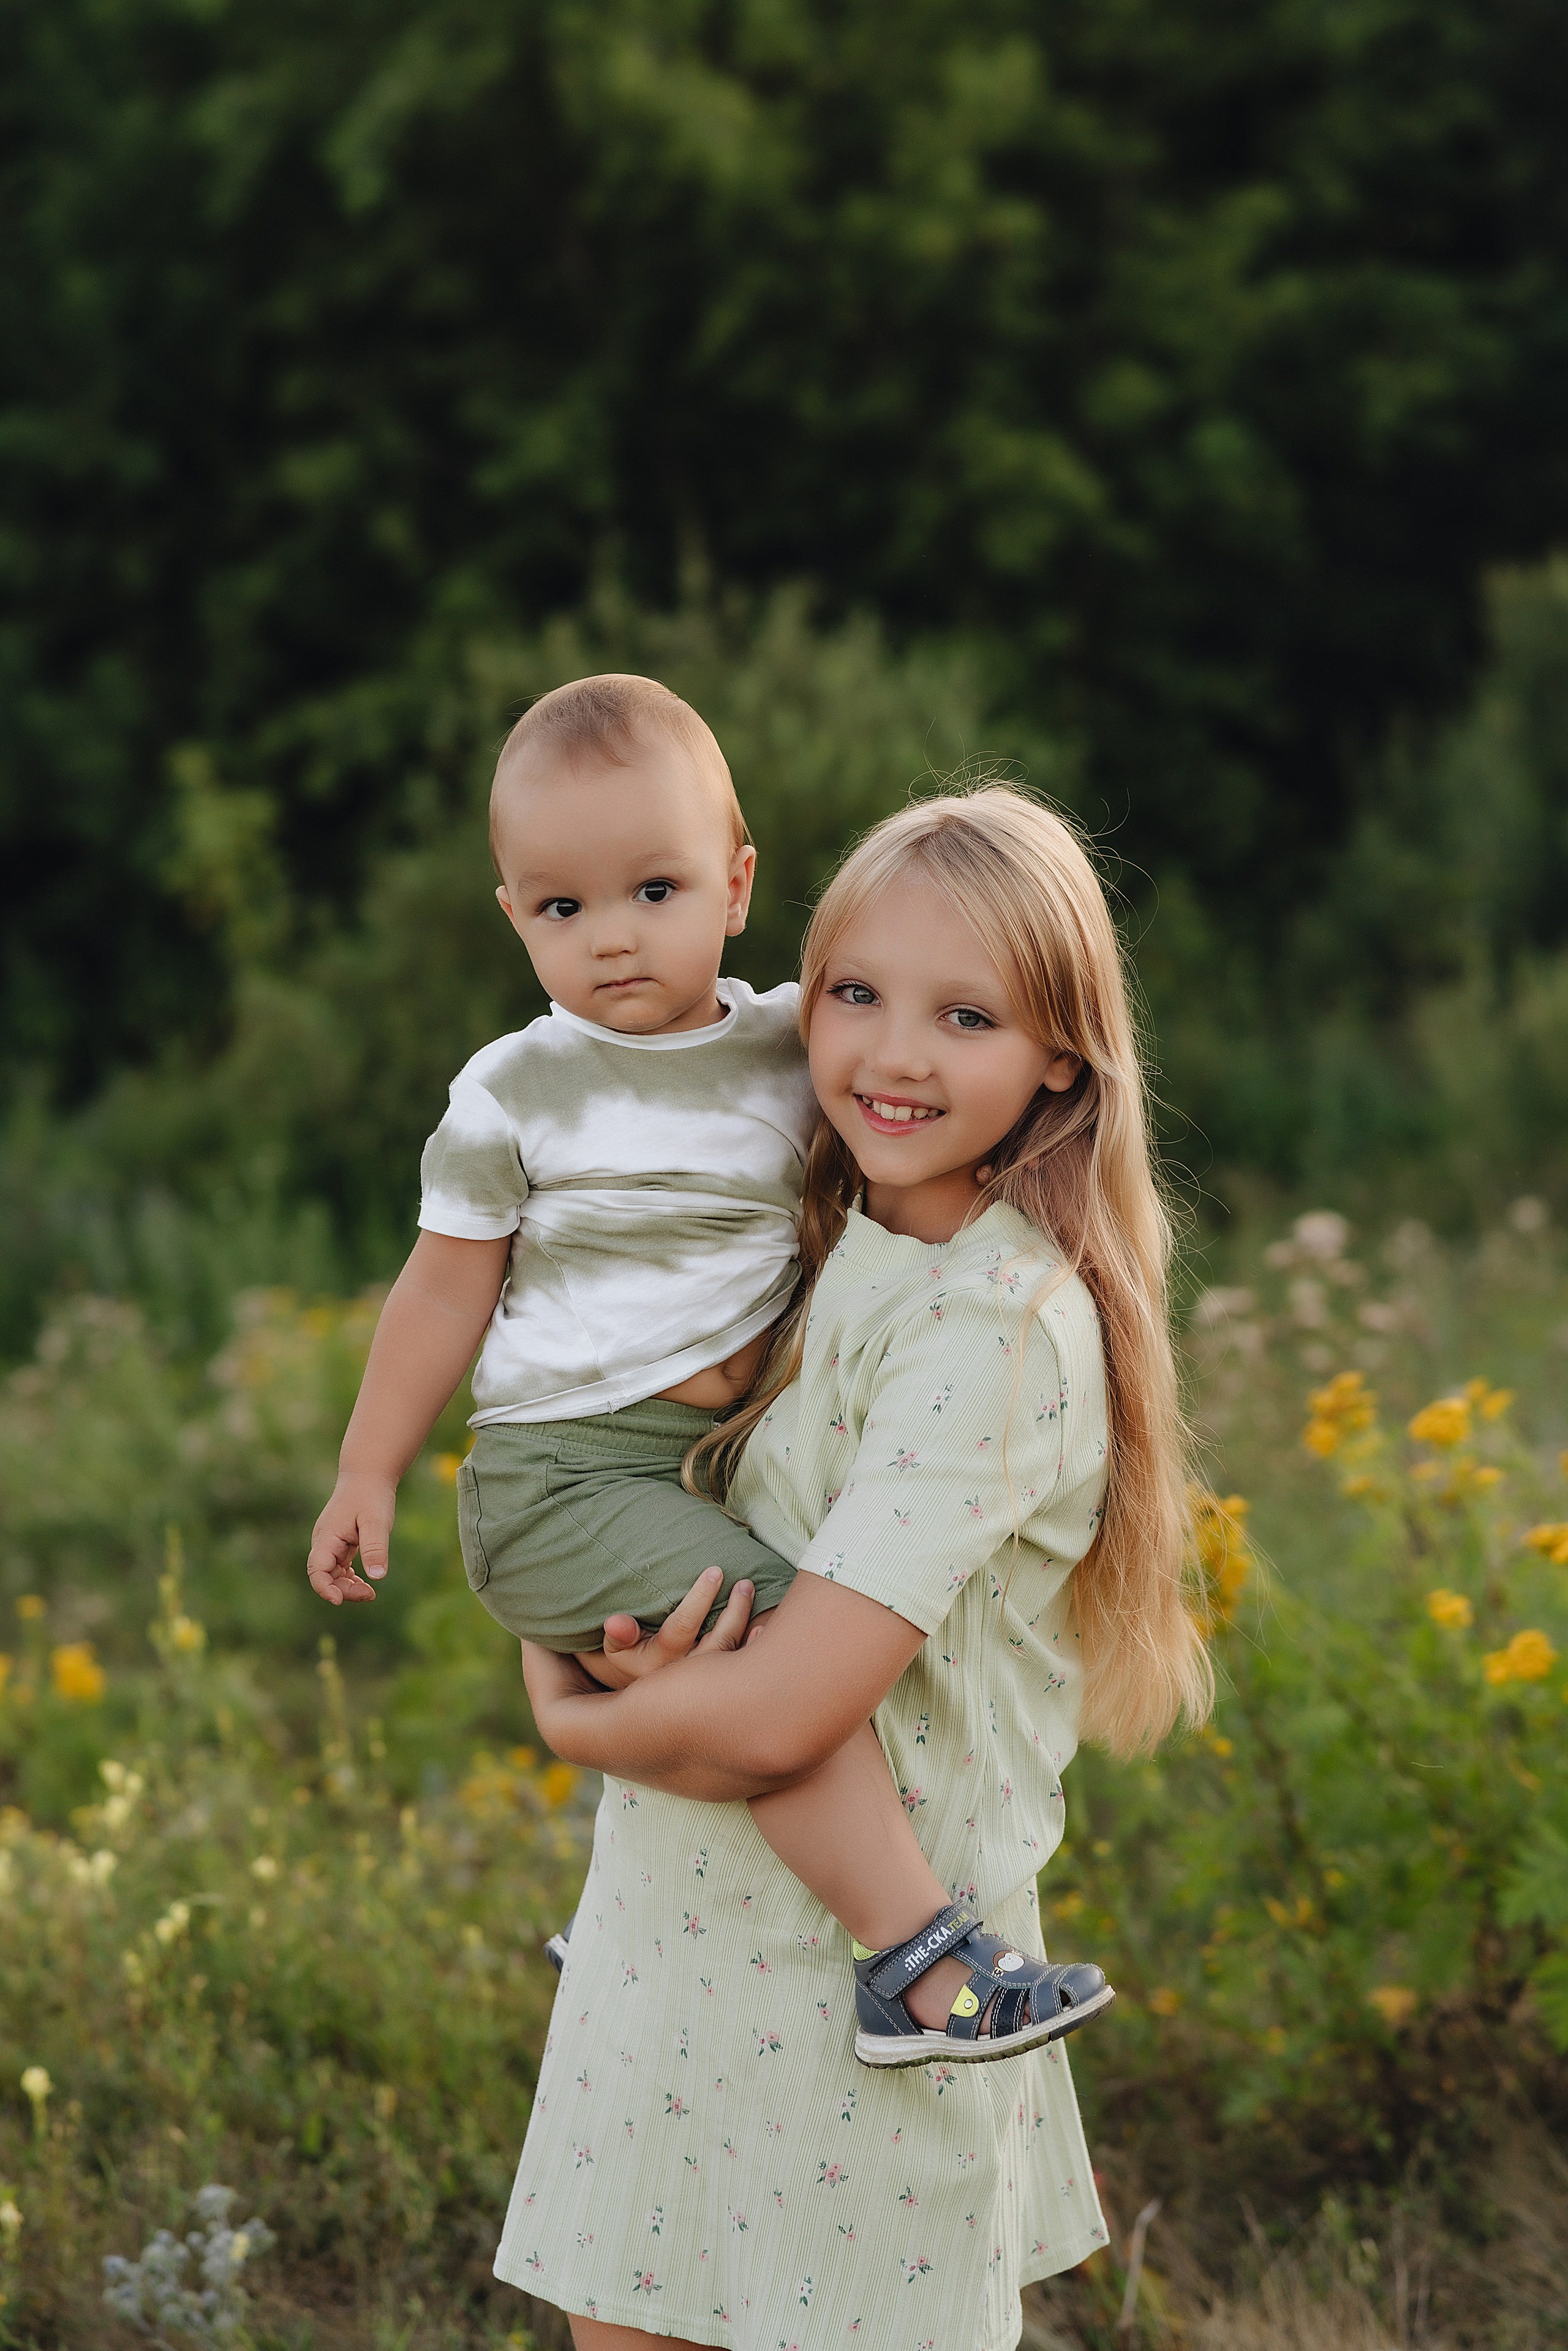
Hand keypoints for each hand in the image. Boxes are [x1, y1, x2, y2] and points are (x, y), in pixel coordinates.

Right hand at [307, 1473, 395, 1604]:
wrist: (368, 1475)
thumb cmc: (371, 1496)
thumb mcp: (376, 1521)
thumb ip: (375, 1547)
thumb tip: (377, 1577)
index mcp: (327, 1537)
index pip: (317, 1570)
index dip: (324, 1588)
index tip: (339, 1601)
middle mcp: (324, 1542)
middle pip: (325, 1576)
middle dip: (344, 1590)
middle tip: (370, 1594)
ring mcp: (331, 1544)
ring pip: (332, 1574)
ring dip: (347, 1587)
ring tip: (370, 1592)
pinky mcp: (340, 1544)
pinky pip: (339, 1568)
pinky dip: (350, 1578)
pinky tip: (365, 1582)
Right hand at [584, 1567, 755, 1688]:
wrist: (643, 1695)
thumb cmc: (631, 1657)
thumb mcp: (617, 1648)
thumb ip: (619, 1634)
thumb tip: (614, 1622)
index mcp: (659, 1664)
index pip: (683, 1629)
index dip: (700, 1599)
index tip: (715, 1571)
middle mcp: (685, 1676)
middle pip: (717, 1643)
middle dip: (734, 1611)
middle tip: (744, 1582)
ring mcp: (705, 1683)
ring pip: (732, 1654)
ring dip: (746, 1623)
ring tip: (750, 1590)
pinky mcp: (719, 1683)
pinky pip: (741, 1667)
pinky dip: (754, 1647)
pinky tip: (763, 1628)